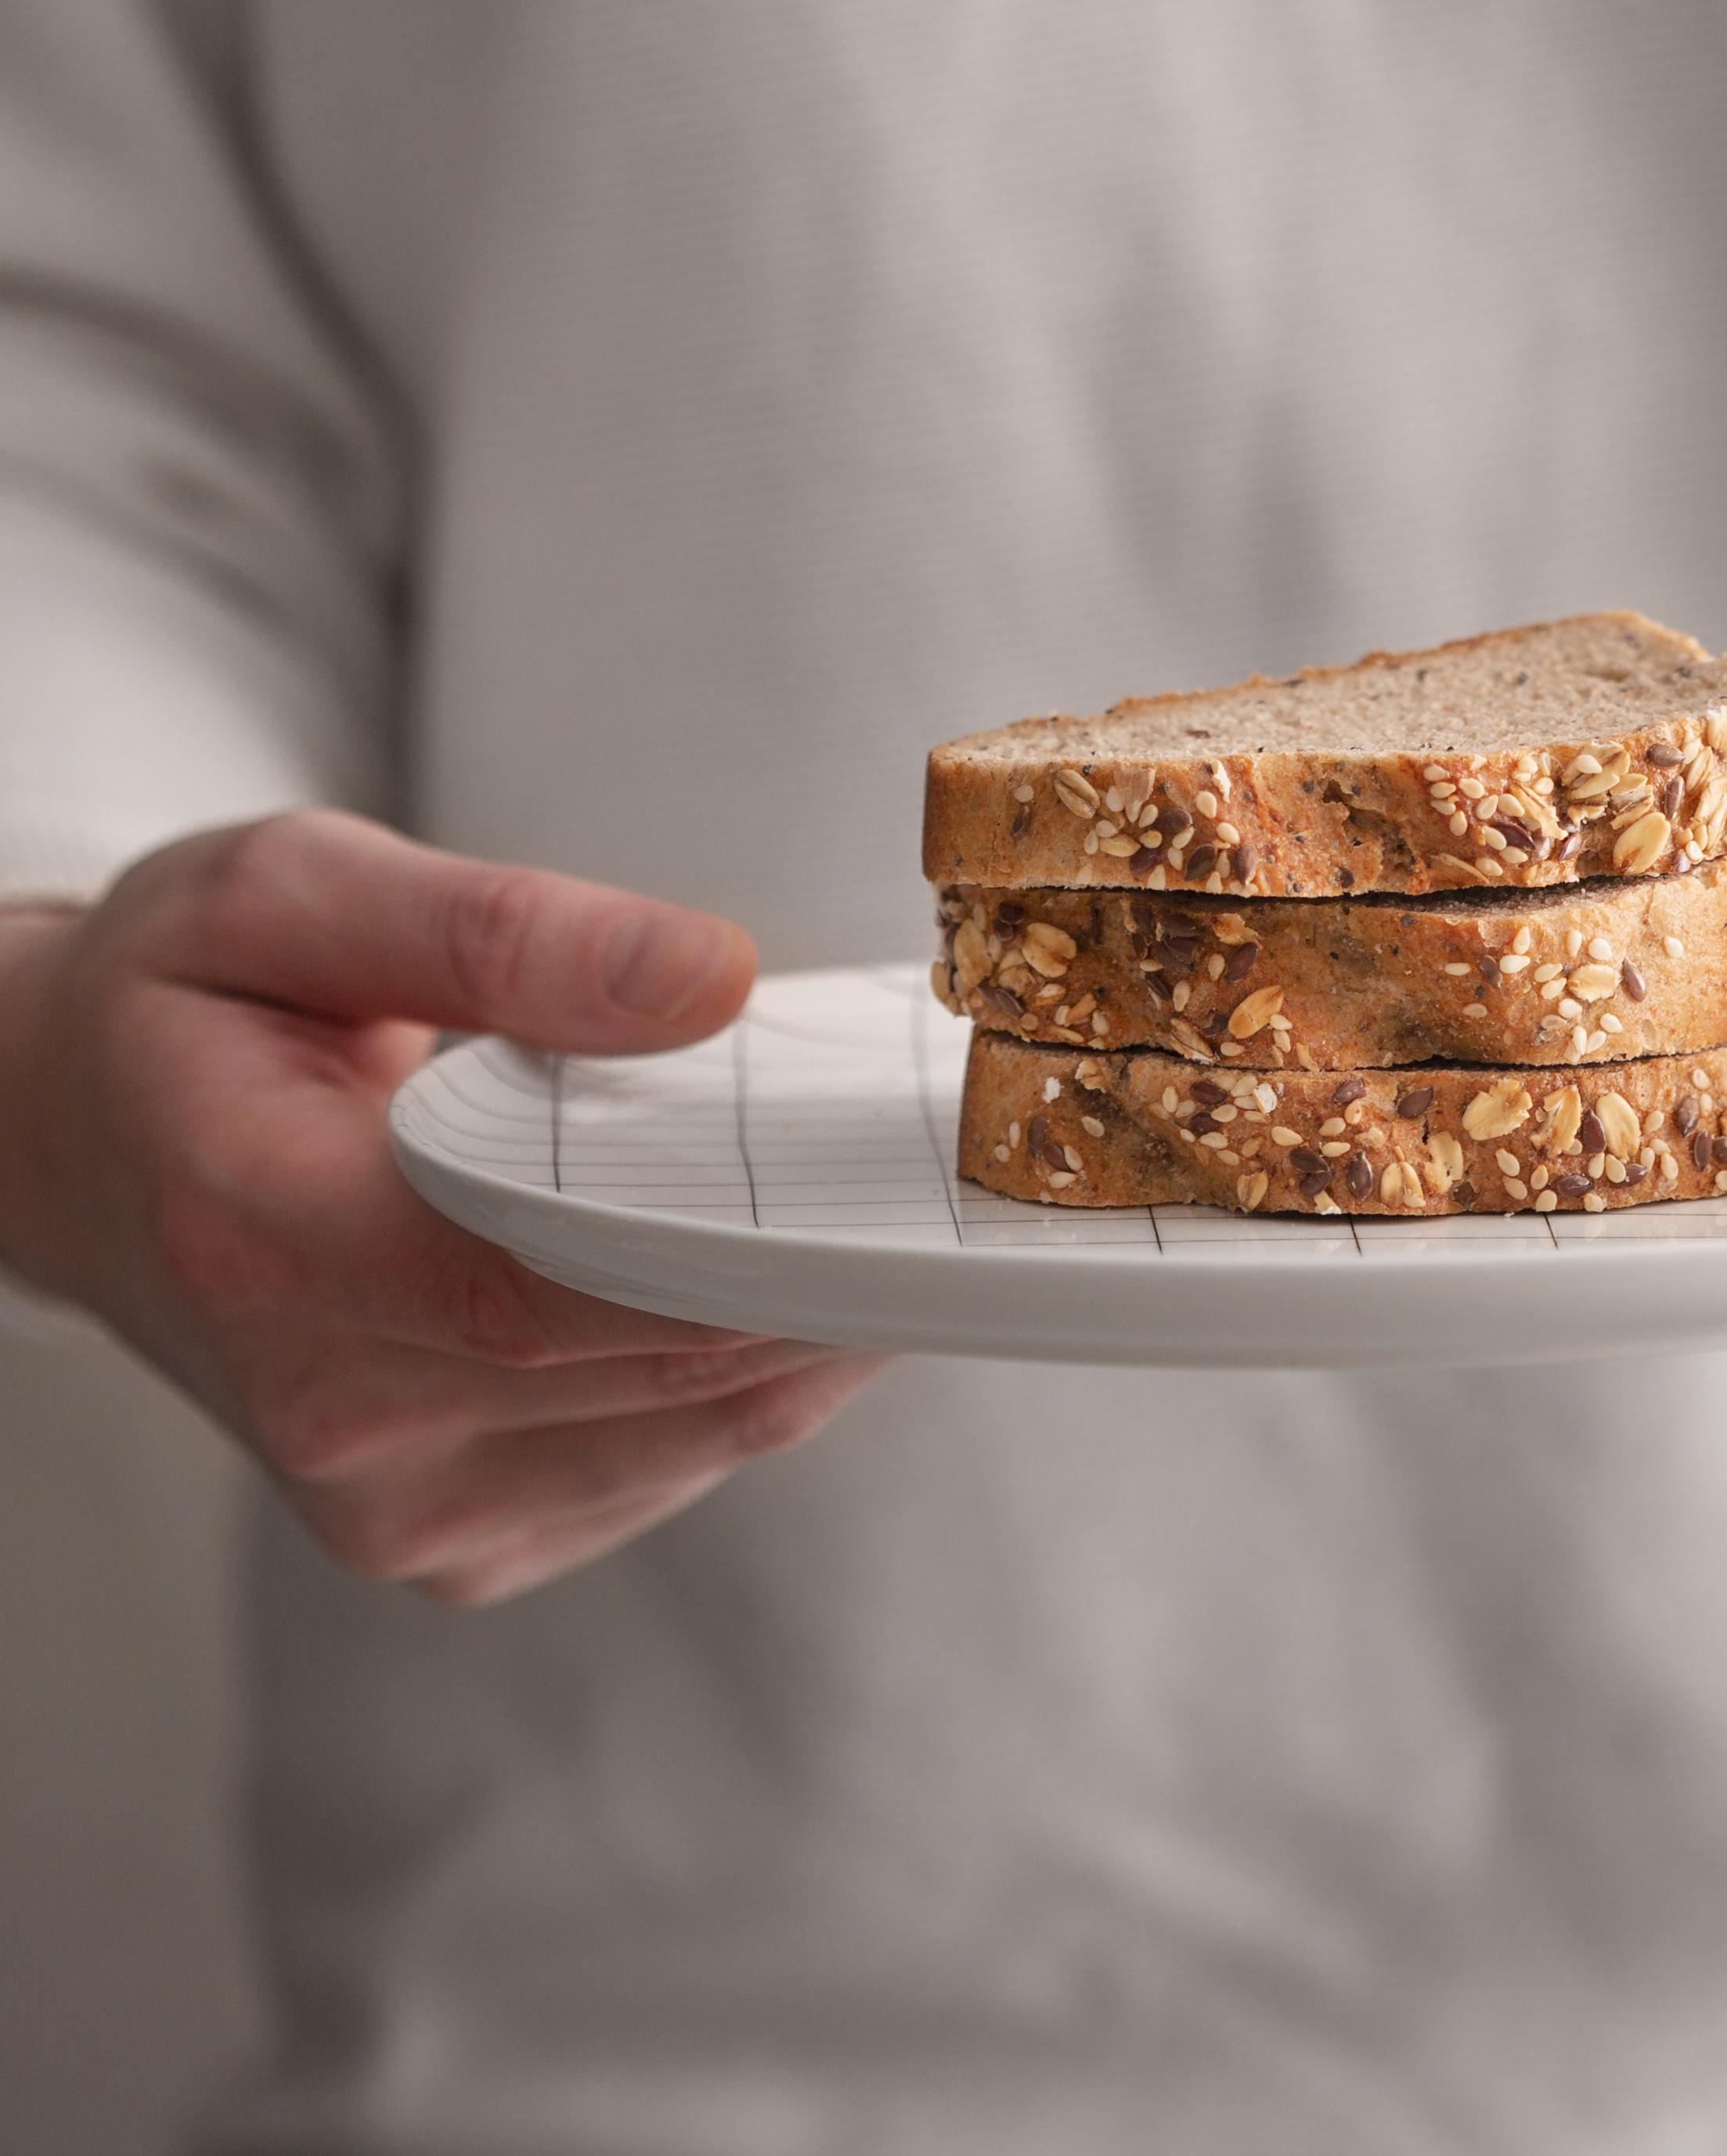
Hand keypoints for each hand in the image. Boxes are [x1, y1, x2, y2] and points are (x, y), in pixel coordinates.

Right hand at [0, 810, 880, 1600]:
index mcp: (262, 1236)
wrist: (82, 1146)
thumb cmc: (189, 1005)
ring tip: (864, 1199)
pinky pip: (673, 1460)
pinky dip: (753, 1368)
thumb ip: (498, 930)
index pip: (539, 1280)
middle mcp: (327, 1410)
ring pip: (696, 1428)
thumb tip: (710, 979)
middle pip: (651, 1364)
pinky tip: (763, 1271)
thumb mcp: (290, 892)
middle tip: (933, 1168)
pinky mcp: (460, 1541)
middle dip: (819, 1264)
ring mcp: (394, 1504)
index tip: (885, 1175)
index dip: (741, 1240)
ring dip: (811, 1320)